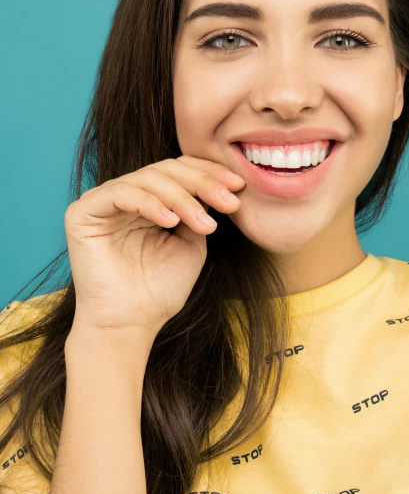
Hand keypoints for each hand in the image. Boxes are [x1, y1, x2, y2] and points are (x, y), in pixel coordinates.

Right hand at [64, 156, 244, 348]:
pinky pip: (121, 193)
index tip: (240, 187)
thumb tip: (220, 184)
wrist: (130, 324)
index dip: (210, 173)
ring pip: (148, 178)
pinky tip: (171, 222)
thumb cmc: (159, 290)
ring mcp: (103, 201)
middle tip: (228, 202)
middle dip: (202, 183)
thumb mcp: (192, 243)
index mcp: (149, 201)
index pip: (179, 171)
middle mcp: (125, 196)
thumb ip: (200, 210)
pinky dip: (151, 203)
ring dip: (182, 198)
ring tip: (203, 224)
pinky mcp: (83, 212)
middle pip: (166, 169)